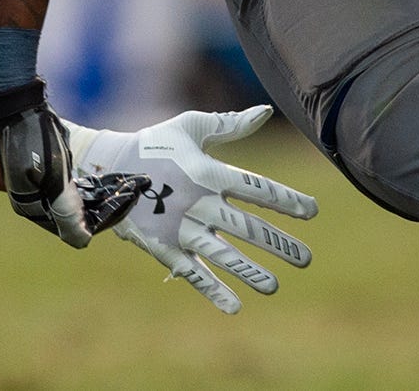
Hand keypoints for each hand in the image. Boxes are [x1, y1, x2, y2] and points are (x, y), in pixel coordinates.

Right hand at [0, 78, 141, 247]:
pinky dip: (98, 187)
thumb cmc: (33, 140)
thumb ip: (66, 208)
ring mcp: (45, 191)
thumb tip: (83, 240)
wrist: (17, 107)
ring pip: (83, 204)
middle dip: (110, 207)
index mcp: (34, 209)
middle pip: (81, 219)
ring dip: (108, 197)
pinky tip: (116, 179)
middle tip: (135, 190)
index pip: (76, 230)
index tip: (127, 201)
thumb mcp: (51, 175)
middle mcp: (39, 205)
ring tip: (132, 183)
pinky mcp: (52, 177)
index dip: (104, 219)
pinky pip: (79, 191)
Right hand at [69, 106, 317, 313]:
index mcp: (208, 171)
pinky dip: (212, 289)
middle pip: (247, 226)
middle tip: (306, 259)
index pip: (258, 188)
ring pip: (223, 254)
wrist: (106, 168)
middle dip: (279, 244)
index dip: (287, 200)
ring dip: (251, 272)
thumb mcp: (190, 127)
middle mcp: (199, 202)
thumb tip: (266, 111)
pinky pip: (192, 272)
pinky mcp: (163, 247)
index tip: (312, 212)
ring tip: (275, 286)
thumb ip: (229, 124)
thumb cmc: (155, 144)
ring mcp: (180, 227)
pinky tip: (234, 306)